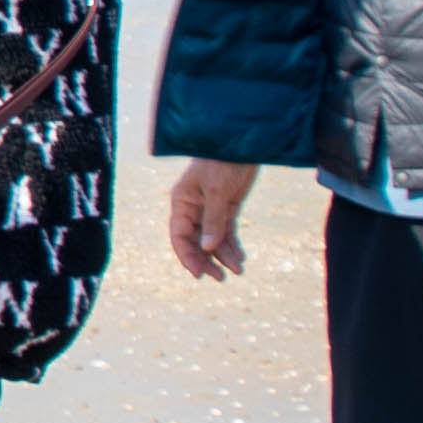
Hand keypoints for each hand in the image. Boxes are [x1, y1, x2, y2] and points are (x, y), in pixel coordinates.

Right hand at [166, 156, 257, 280]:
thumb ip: (213, 220)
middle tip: (220, 278)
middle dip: (207, 260)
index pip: (179, 235)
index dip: (187, 256)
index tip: (199, 273)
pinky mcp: (227, 207)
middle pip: (195, 241)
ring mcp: (210, 208)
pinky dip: (233, 245)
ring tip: (238, 270)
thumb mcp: (218, 191)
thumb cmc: (224, 162)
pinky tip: (240, 258)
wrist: (243, 144)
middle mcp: (193, 208)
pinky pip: (227, 232)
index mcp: (182, 202)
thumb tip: (208, 248)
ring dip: (224, 256)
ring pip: (213, 239)